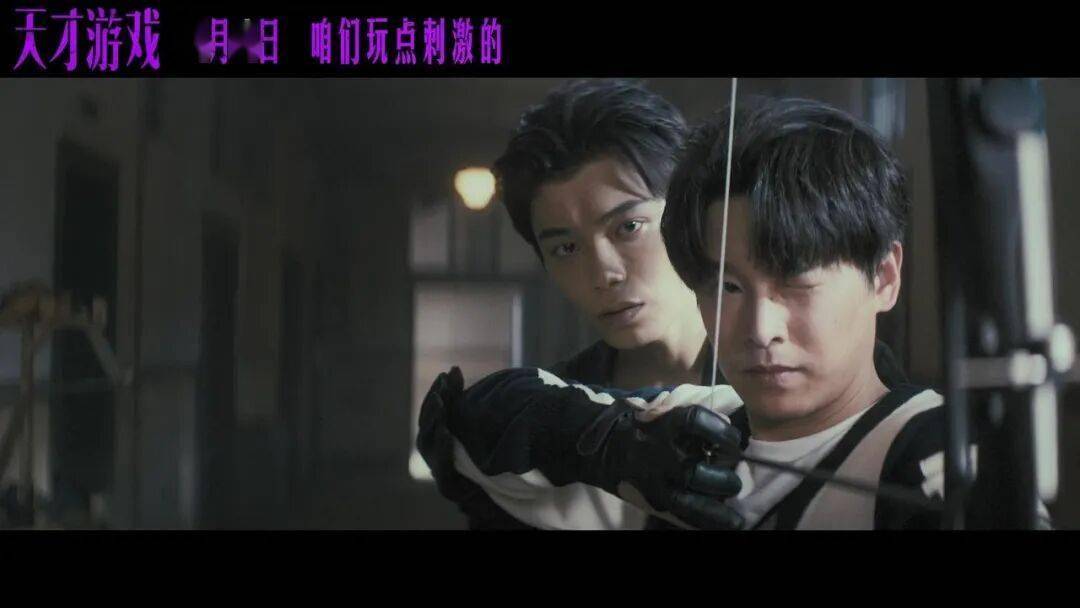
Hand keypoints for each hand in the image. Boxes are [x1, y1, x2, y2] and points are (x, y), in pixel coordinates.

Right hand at [417, 367, 477, 502]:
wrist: (483, 488)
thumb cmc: (471, 452)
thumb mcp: (466, 422)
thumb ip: (458, 397)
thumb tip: (454, 367)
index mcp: (433, 431)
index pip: (431, 407)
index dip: (437, 391)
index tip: (445, 375)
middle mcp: (429, 446)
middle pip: (427, 421)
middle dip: (434, 404)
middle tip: (442, 389)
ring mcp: (434, 464)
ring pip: (428, 440)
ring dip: (434, 421)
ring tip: (442, 405)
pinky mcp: (445, 482)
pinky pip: (440, 464)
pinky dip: (442, 448)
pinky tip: (447, 433)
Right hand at [576, 402, 744, 529]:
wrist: (607, 447)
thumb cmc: (646, 425)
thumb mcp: (666, 410)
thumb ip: (695, 416)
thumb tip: (730, 418)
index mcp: (663, 423)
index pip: (695, 422)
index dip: (719, 430)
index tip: (733, 437)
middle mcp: (657, 452)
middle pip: (694, 472)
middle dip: (721, 479)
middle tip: (734, 479)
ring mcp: (653, 479)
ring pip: (687, 500)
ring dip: (715, 509)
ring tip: (735, 516)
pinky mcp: (652, 497)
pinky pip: (681, 514)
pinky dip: (703, 521)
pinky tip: (724, 524)